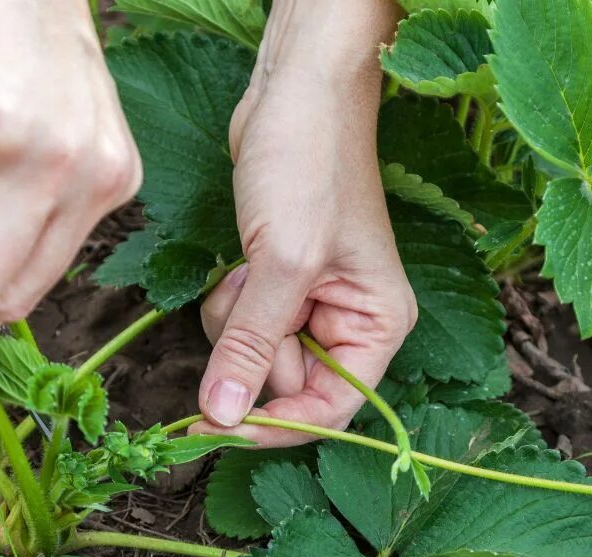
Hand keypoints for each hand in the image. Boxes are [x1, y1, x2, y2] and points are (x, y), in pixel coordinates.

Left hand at [194, 1, 413, 446]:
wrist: (294, 93)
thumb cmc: (309, 166)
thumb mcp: (282, 264)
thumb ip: (251, 347)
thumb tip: (221, 420)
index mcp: (377, 326)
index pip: (330, 410)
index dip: (274, 426)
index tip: (215, 429)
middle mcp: (349, 324)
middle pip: (285, 385)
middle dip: (251, 349)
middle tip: (246, 295)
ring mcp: (312, 304)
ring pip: (254, 356)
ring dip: (234, 322)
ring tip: (243, 268)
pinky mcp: (278, 283)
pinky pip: (242, 324)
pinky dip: (229, 302)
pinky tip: (238, 260)